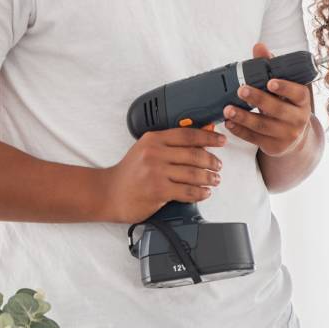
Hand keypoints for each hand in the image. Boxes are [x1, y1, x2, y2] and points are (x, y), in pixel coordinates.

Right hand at [100, 126, 225, 222]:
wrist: (107, 193)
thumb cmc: (129, 172)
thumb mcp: (147, 150)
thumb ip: (170, 144)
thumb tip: (201, 140)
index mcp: (154, 139)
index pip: (188, 135)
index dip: (209, 137)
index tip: (221, 141)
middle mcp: (155, 153)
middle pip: (195, 154)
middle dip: (212, 161)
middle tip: (218, 166)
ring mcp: (156, 172)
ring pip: (194, 173)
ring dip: (209, 178)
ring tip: (215, 180)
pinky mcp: (158, 190)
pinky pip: (188, 191)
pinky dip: (200, 192)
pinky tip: (205, 192)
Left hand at [222, 43, 312, 156]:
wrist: (293, 137)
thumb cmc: (286, 105)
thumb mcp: (283, 88)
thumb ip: (271, 67)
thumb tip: (259, 47)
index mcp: (302, 101)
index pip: (298, 93)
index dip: (285, 88)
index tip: (270, 82)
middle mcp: (299, 119)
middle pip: (277, 109)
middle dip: (258, 99)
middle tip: (241, 90)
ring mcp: (287, 135)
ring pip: (263, 125)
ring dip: (243, 117)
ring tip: (228, 109)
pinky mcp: (275, 146)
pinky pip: (255, 139)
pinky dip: (240, 131)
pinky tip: (229, 123)